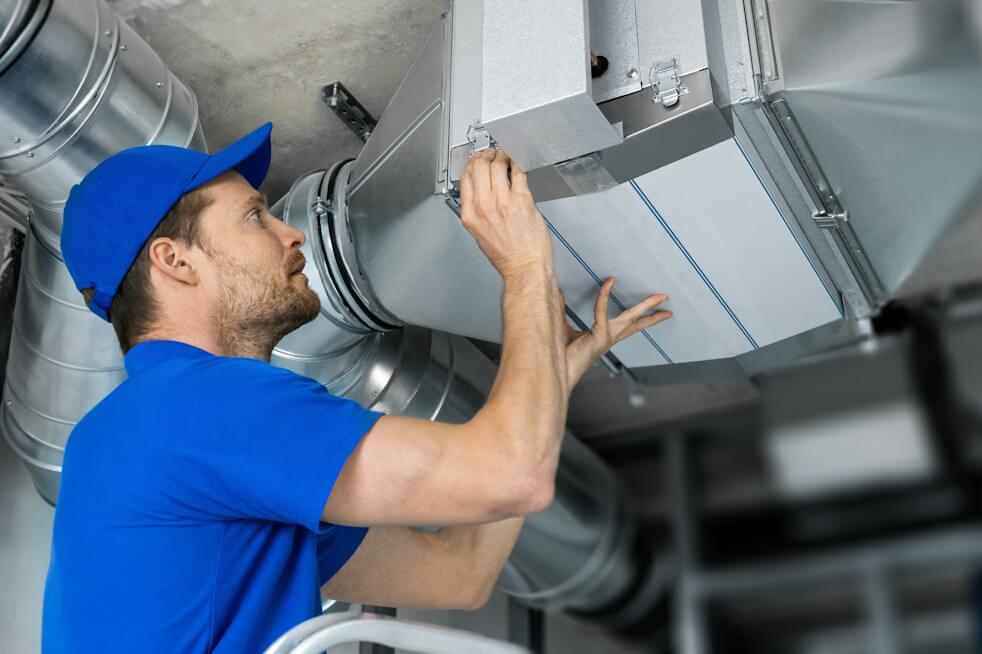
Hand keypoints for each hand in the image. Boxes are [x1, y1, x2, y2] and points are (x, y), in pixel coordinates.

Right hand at [458, 150, 553, 279]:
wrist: (525, 267)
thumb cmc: (506, 256)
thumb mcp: (479, 234)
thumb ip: (477, 212)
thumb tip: (480, 193)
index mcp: (470, 215)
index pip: (465, 178)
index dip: (471, 164)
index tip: (477, 160)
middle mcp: (484, 206)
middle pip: (478, 166)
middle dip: (485, 155)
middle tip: (492, 154)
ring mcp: (503, 201)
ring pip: (497, 165)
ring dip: (502, 157)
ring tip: (506, 158)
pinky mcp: (522, 200)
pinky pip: (518, 173)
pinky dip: (517, 165)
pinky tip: (518, 166)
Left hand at [562, 278, 671, 387]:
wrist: (558, 371)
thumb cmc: (561, 353)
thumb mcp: (562, 326)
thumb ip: (562, 309)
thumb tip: (556, 291)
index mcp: (605, 336)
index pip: (627, 324)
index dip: (637, 313)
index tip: (646, 302)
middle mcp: (609, 337)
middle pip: (637, 323)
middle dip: (653, 313)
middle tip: (666, 300)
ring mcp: (606, 337)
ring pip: (631, 317)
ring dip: (645, 306)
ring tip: (660, 297)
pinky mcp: (598, 336)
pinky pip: (602, 311)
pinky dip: (605, 296)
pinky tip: (609, 283)